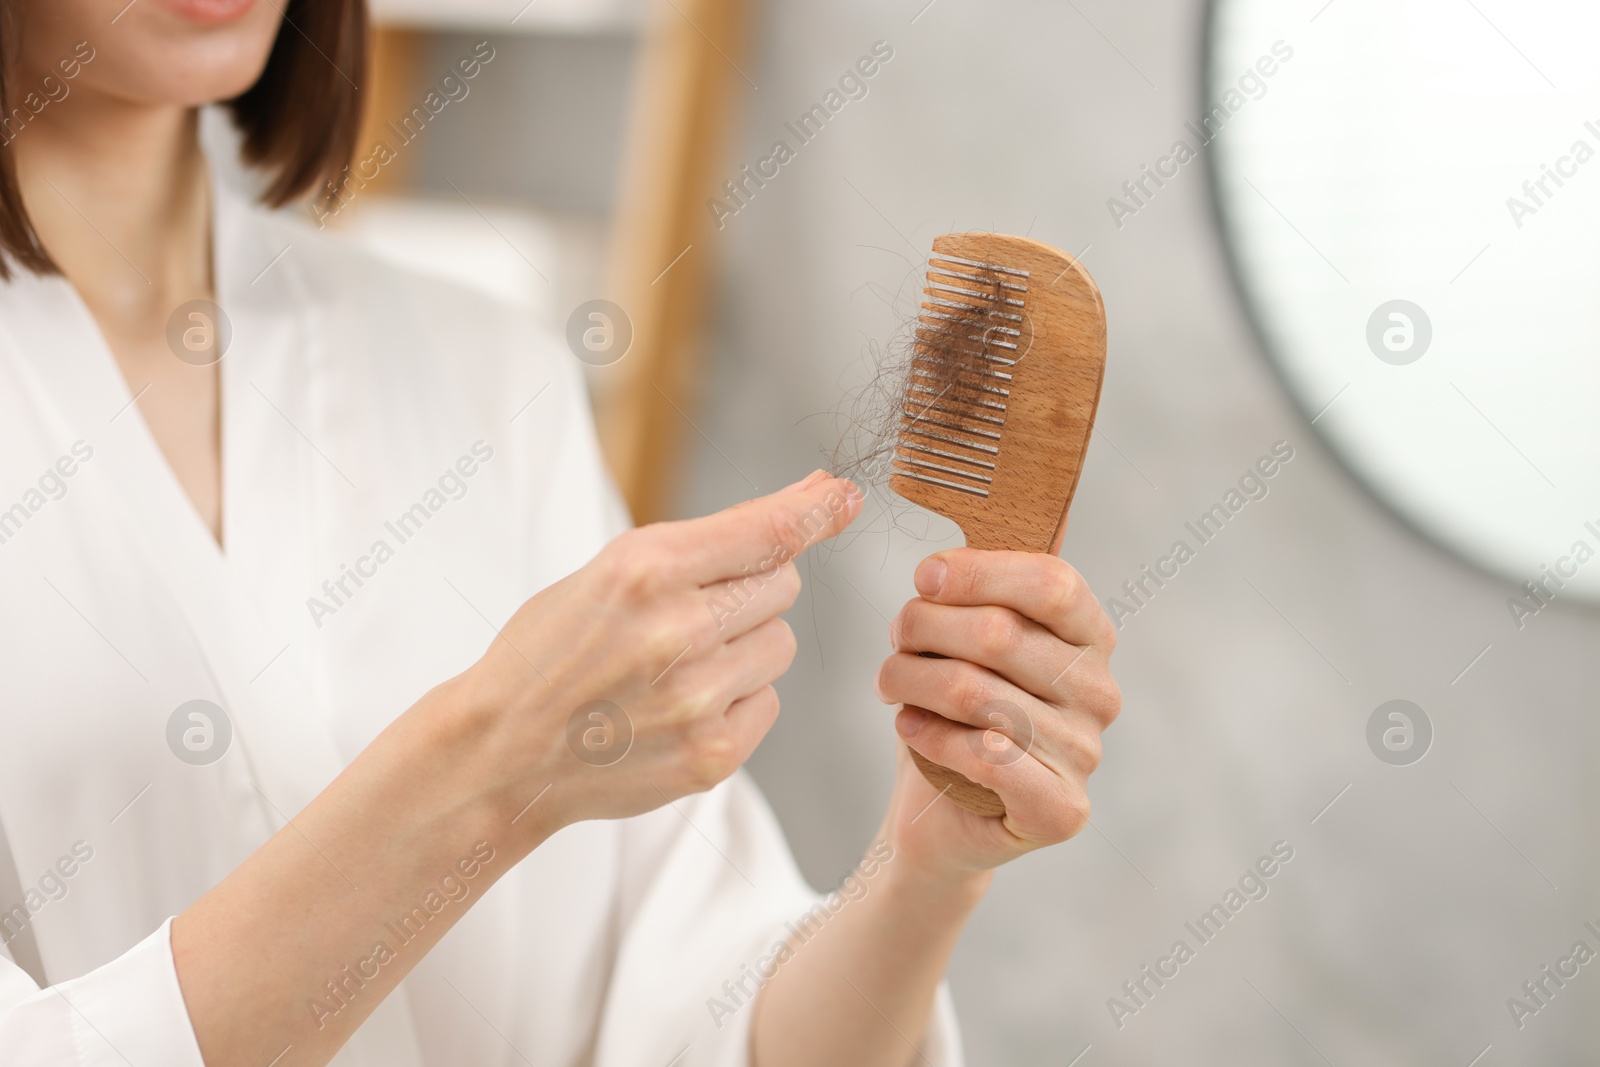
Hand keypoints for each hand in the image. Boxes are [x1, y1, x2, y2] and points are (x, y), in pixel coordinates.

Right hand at [436, 470, 860, 842]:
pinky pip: (769, 701)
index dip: (816, 509)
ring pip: (780, 643)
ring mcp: (698, 699)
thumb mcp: (609, 571)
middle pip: (782, 584)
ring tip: (676, 666)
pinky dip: (737, 700)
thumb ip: (708, 541)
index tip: (846, 496)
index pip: (766, 530)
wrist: (502, 753)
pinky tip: (680, 708)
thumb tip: (815, 500)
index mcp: (644, 569)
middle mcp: (678, 631)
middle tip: (690, 612)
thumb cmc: (556, 649)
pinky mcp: (712, 754)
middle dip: (749, 588)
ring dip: (744, 646)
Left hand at [872, 549, 1119, 881]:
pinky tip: (910, 728)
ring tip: (889, 683)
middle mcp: (1099, 691)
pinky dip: (930, 736)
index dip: (979, 572)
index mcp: (1089, 636)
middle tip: (895, 640)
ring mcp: (1086, 753)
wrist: (939, 814)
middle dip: (926, 628)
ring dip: (912, 681)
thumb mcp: (963, 638)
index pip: (1052, 582)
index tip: (924, 578)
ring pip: (978, 692)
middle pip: (1002, 634)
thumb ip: (977, 586)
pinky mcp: (1062, 809)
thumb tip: (965, 530)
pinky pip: (985, 755)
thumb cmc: (951, 714)